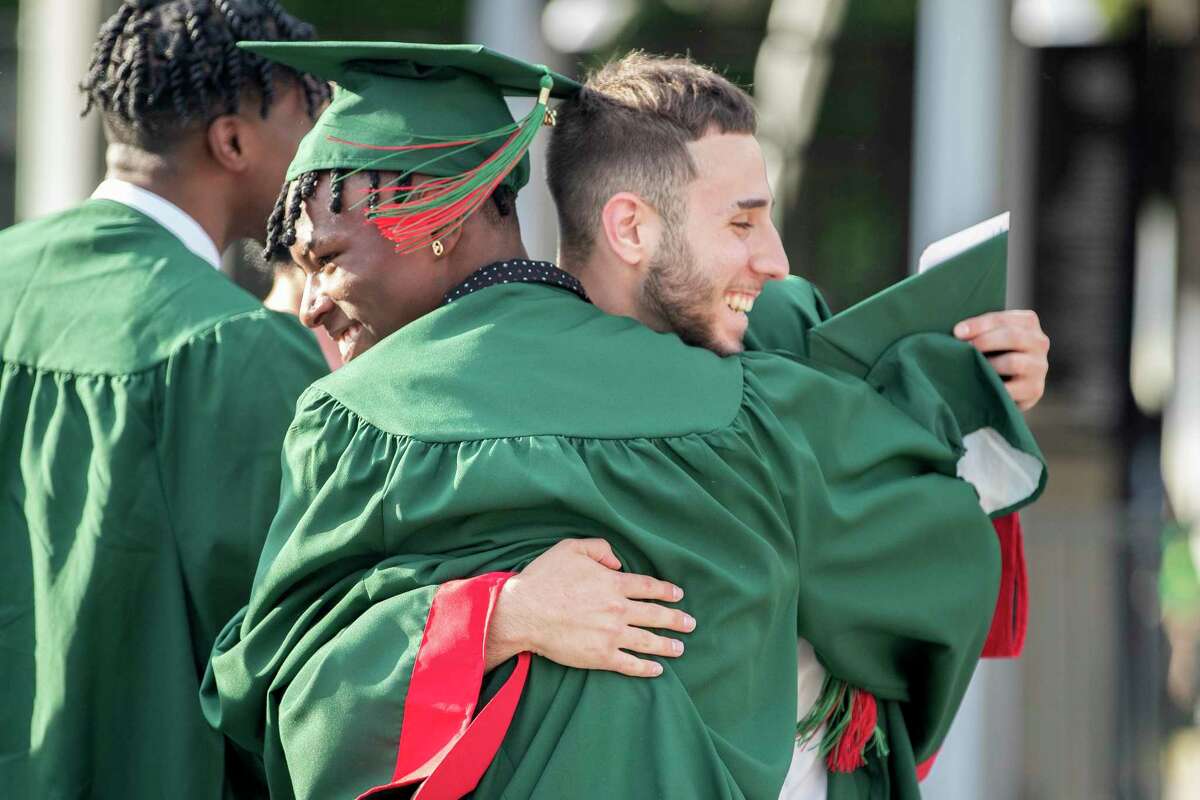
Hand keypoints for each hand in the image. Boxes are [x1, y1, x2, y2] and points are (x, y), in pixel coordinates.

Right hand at [485, 538, 694, 676]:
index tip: (678, 595)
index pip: (649, 587)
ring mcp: (611, 635)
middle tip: (690, 624)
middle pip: (656, 615)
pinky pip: (629, 663)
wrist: (524, 612)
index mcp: (613, 583)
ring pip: (648, 641)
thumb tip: (618, 561)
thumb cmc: (544, 579)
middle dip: (676, 620)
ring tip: (680, 648)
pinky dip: (646, 668)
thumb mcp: (570, 548)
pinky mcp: (600, 656)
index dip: (666, 591)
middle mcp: (618, 609)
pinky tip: (657, 669)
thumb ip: (599, 548)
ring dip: (667, 645)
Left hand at [954, 310, 1048, 410]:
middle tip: (963, 349)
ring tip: (970, 367)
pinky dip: (993, 387)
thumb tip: (956, 332)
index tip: (957, 332)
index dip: (979, 324)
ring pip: (1013, 362)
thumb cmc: (992, 353)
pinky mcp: (1034, 388)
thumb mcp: (990, 336)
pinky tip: (979, 386)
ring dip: (988, 364)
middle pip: (1012, 337)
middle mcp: (1039, 342)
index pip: (1005, 319)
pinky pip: (1012, 388)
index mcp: (1027, 322)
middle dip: (984, 341)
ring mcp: (1039, 366)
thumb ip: (980, 330)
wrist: (1010, 384)